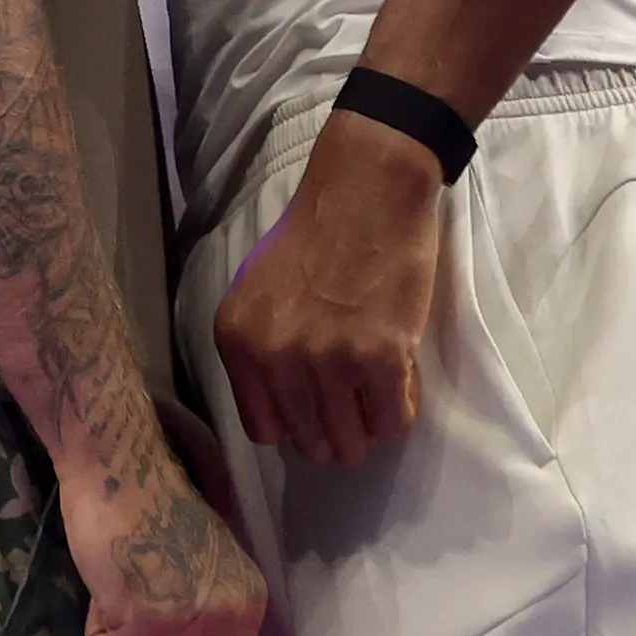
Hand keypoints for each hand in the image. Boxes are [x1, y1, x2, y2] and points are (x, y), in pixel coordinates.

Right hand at [62, 439, 266, 635]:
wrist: (120, 469)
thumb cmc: (154, 508)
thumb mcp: (208, 564)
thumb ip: (209, 612)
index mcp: (248, 604)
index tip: (161, 628)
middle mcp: (226, 617)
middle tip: (132, 610)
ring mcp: (187, 621)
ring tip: (117, 598)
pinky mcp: (145, 621)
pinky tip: (102, 600)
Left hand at [213, 109, 445, 465]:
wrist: (365, 192)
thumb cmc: (311, 238)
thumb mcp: (255, 294)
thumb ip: (260, 351)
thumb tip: (282, 412)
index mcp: (237, 342)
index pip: (265, 429)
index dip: (295, 425)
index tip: (314, 409)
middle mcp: (275, 358)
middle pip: (310, 443)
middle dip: (335, 433)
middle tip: (353, 403)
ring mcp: (328, 361)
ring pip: (353, 442)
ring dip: (367, 428)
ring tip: (375, 393)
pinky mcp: (380, 358)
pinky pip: (393, 421)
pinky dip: (398, 411)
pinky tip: (398, 381)